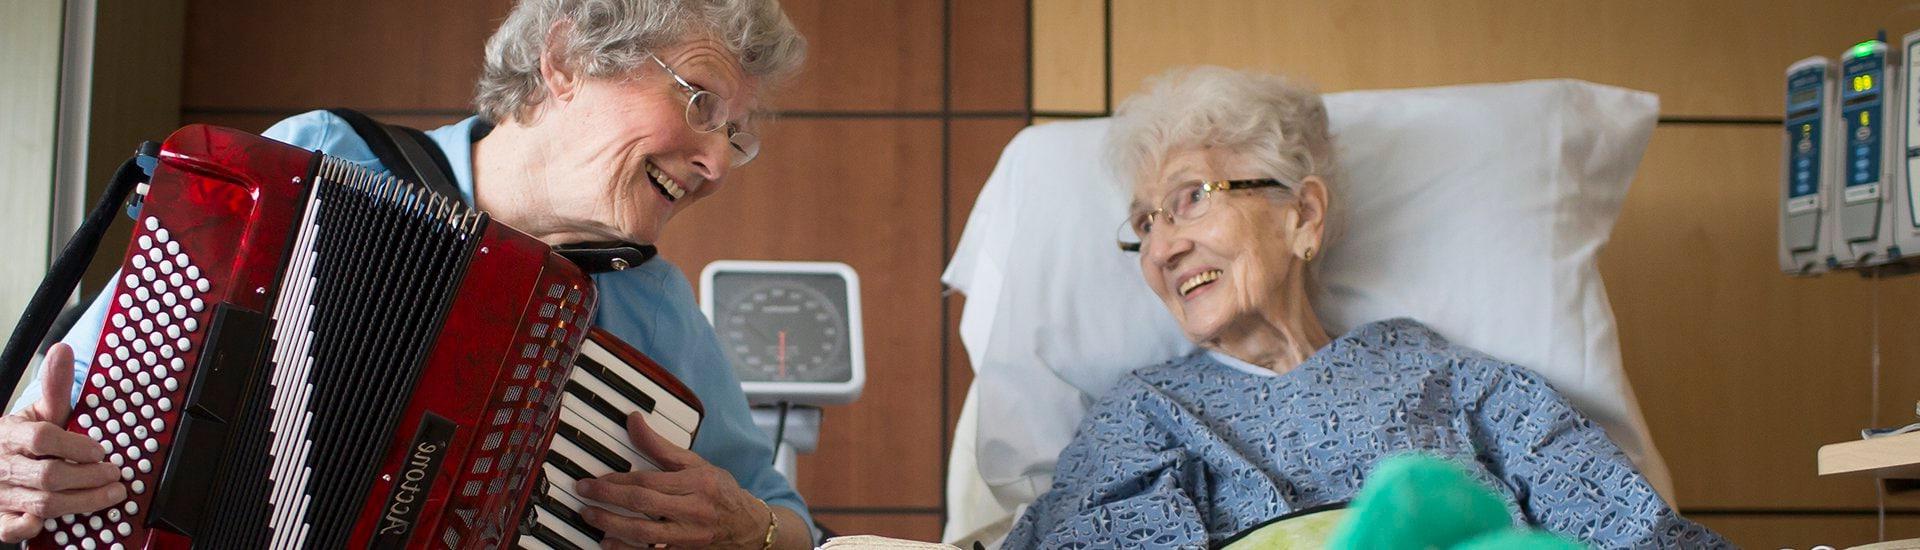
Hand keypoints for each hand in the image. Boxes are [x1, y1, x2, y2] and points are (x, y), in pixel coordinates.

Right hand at [0, 344, 125, 541]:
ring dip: (83, 501)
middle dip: (89, 476)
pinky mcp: (0, 517)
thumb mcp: (36, 413)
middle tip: (115, 473)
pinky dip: (34, 527)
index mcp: (11, 435)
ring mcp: (1, 493)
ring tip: (112, 494)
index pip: (42, 437)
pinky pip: (13, 529)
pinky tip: (55, 520)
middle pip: (50, 474)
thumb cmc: (19, 441)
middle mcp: (4, 465)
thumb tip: (63, 349)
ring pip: (43, 503)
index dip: (76, 445)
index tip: (100, 449)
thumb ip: (54, 388)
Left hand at [576, 412, 770, 548]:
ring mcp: (689, 536)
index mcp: (697, 483)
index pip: (650, 480)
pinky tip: (607, 543)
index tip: (596, 479)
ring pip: (645, 534)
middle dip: (608, 498)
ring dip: (612, 525)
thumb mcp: (696, 464)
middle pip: (644, 505)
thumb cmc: (719, 491)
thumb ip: (660, 446)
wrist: (746, 526)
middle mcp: (694, 510)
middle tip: (584, 493)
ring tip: (590, 516)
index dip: (618, 480)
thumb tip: (633, 421)